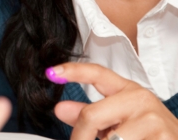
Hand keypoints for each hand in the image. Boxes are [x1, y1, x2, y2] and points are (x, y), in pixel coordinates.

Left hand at [51, 62, 177, 139]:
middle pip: (91, 115)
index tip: (52, 72)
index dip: (73, 71)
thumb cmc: (148, 133)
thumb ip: (91, 114)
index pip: (97, 73)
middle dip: (81, 136)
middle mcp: (141, 100)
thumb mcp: (120, 119)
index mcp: (128, 90)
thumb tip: (60, 109)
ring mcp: (153, 121)